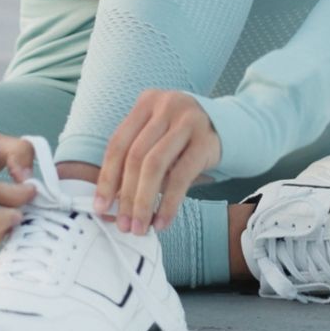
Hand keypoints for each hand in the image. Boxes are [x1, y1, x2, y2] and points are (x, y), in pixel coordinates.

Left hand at [92, 89, 221, 233]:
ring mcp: (187, 121)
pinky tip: (162, 221)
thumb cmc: (183, 139)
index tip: (100, 207)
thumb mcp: (157, 138)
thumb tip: (111, 207)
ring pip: (155, 166)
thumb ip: (134, 164)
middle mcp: (165, 106)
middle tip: (123, 225)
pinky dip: (168, 203)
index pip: (118, 143)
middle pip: (135, 156)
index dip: (107, 178)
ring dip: (144, 202)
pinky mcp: (206, 141)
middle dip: (126, 196)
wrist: (229, 127)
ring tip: (140, 227)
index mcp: (146, 103)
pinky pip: (181, 177)